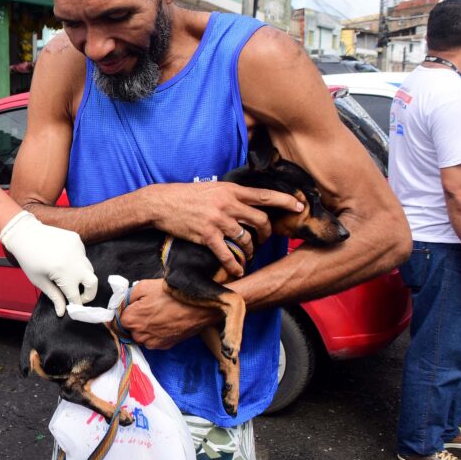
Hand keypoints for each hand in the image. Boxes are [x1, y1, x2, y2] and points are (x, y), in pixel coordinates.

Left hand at [0, 210, 97, 315]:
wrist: (25, 233)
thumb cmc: (28, 259)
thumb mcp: (39, 281)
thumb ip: (54, 296)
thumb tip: (62, 312)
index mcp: (63, 273)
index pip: (76, 295)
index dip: (76, 304)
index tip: (74, 308)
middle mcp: (74, 260)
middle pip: (93, 283)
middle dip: (89, 294)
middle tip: (80, 297)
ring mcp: (78, 248)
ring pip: (89, 268)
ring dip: (82, 276)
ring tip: (66, 276)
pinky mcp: (77, 240)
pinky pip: (83, 256)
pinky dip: (77, 262)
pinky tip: (63, 259)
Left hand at [120, 279, 219, 348]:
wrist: (198, 306)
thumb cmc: (171, 294)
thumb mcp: (144, 286)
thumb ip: (127, 296)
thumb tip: (122, 303)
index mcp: (131, 320)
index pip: (119, 318)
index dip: (127, 310)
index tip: (134, 304)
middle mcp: (139, 335)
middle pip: (130, 328)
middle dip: (136, 318)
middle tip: (149, 306)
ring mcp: (152, 343)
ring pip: (142, 335)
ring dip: (146, 327)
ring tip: (159, 314)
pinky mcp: (165, 346)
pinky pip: (154, 340)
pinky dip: (157, 333)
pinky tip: (166, 321)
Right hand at [144, 182, 302, 276]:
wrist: (161, 203)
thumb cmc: (186, 195)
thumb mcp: (212, 188)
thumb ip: (231, 195)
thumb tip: (247, 203)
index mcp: (231, 190)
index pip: (264, 195)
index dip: (285, 201)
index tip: (299, 206)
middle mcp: (227, 204)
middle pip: (260, 220)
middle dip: (266, 234)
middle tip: (264, 240)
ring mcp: (217, 221)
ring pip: (246, 239)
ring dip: (250, 251)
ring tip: (248, 255)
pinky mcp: (206, 235)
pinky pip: (227, 254)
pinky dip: (235, 265)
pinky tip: (237, 271)